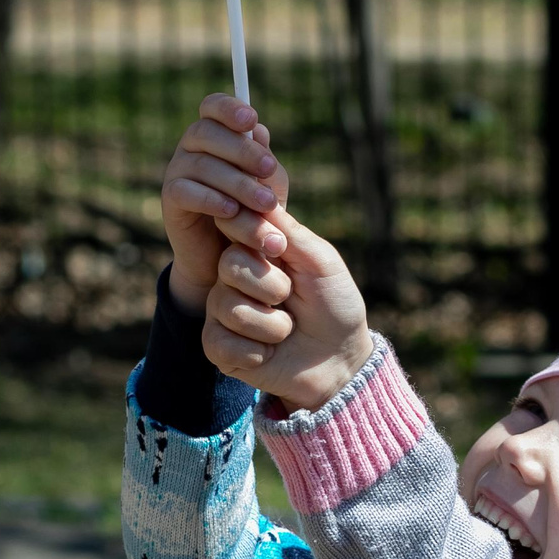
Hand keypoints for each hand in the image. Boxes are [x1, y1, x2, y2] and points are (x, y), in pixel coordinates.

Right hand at [162, 94, 286, 313]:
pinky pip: (184, 191)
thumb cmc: (252, 214)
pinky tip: (232, 211)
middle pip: (207, 133)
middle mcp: (190, 147)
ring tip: (265, 203)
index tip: (251, 120)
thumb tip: (260, 133)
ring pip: (201, 164)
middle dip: (241, 149)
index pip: (212, 107)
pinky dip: (210, 199)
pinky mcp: (169, 200)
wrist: (227, 257)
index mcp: (215, 135)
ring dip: (237, 182)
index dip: (229, 108)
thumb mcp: (268, 187)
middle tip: (269, 168)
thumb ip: (265, 162)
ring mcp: (177, 171)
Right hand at [203, 205, 374, 412]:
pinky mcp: (218, 347)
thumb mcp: (322, 263)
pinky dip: (256, 351)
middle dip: (271, 286)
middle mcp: (233, 279)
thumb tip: (261, 198)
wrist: (341, 360)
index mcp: (256, 252)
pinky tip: (269, 354)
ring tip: (287, 330)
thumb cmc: (335, 306)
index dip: (252, 234)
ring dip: (271, 324)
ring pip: (227, 306)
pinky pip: (220, 341)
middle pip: (229, 265)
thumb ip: (290, 232)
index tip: (280, 250)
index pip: (232, 226)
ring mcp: (222, 313)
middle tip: (290, 299)